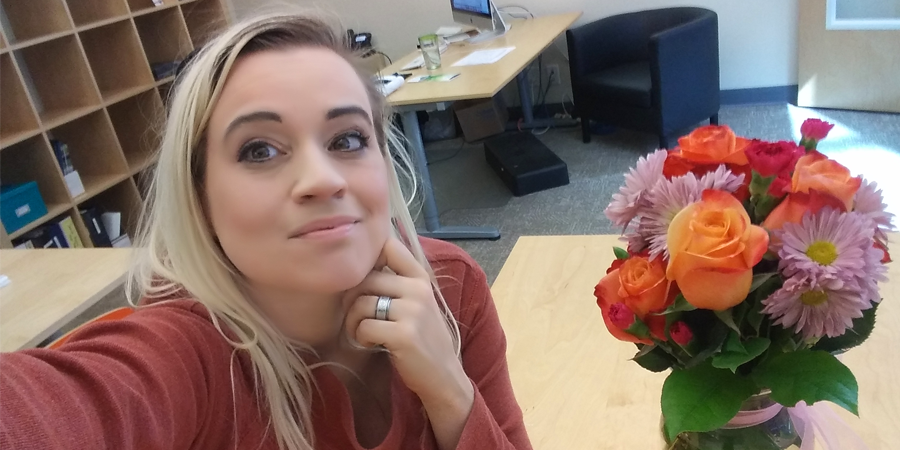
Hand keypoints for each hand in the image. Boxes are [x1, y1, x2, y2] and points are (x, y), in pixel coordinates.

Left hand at [343, 237, 473, 414]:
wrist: (443, 376)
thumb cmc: (423, 339)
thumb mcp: (418, 303)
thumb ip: (397, 282)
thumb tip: (358, 265)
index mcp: (421, 278)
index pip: (390, 247)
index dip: (368, 258)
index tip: (364, 280)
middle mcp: (418, 290)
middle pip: (366, 279)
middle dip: (352, 300)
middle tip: (356, 317)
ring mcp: (413, 312)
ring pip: (361, 303)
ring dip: (353, 321)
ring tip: (364, 333)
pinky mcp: (404, 335)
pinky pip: (364, 327)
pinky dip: (360, 338)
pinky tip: (371, 344)